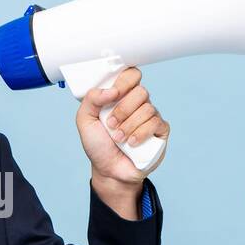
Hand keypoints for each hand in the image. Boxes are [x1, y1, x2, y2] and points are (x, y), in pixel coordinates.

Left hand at [75, 66, 169, 184]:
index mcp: (121, 96)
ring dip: (129, 125)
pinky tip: (132, 143)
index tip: (114, 93)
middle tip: (111, 124)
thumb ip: (91, 99)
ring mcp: (150, 116)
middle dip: (123, 109)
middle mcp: (137, 104)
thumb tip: (111, 90)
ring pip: (147, 108)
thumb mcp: (85, 120)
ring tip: (118, 138)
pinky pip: (156, 123)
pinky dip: (141, 133)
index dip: (125, 81)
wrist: (109, 170)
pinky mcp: (160, 131)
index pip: (131, 74)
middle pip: (141, 91)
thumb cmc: (98, 145)